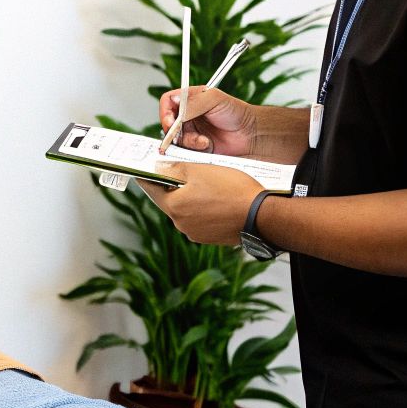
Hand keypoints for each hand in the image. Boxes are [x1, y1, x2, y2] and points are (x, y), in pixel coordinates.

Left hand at [137, 163, 260, 245]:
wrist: (261, 215)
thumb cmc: (232, 190)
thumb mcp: (200, 170)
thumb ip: (175, 169)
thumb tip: (158, 168)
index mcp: (174, 207)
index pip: (152, 190)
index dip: (149, 177)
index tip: (145, 171)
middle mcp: (181, 224)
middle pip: (171, 201)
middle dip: (176, 187)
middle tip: (187, 173)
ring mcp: (196, 234)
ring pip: (187, 211)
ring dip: (193, 199)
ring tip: (210, 186)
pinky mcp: (212, 239)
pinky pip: (202, 220)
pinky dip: (206, 210)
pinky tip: (219, 200)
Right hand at [160, 86, 255, 155]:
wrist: (250, 134)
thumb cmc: (236, 113)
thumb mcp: (214, 99)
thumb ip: (193, 101)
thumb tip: (174, 102)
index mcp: (190, 100)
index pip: (168, 102)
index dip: (165, 111)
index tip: (170, 119)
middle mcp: (188, 115)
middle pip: (167, 122)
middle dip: (173, 130)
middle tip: (180, 133)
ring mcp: (191, 131)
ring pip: (175, 138)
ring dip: (188, 140)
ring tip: (203, 140)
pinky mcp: (195, 146)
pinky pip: (185, 150)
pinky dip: (194, 148)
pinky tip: (207, 145)